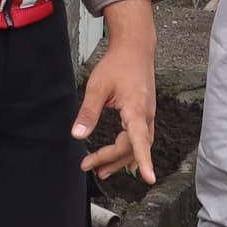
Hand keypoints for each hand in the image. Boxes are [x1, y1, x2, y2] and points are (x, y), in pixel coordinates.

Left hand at [71, 6, 158, 183]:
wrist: (135, 48)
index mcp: (136, 109)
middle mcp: (146, 115)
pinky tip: (125, 161)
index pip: (140, 140)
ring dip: (120, 159)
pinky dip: (132, 152)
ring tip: (102, 170)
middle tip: (88, 165)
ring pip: (137, 145)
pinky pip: (141, 138)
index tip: (148, 179)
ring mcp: (148, 115)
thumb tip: (78, 135)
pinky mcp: (145, 113)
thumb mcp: (97, 86)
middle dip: (111, 159)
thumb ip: (88, 112)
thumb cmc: (118, 64)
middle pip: (132, 147)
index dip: (144, 160)